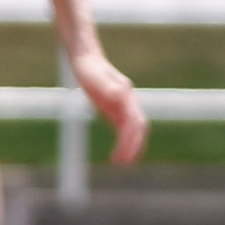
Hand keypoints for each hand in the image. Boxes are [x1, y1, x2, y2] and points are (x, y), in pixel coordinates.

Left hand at [76, 48, 148, 167]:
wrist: (86, 60)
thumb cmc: (89, 69)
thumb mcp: (95, 77)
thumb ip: (108, 87)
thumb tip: (121, 94)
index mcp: (125, 94)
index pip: (133, 121)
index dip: (129, 139)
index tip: (122, 154)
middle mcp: (128, 101)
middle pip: (138, 127)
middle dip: (134, 146)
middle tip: (124, 164)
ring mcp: (123, 106)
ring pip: (133, 130)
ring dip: (130, 147)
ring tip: (120, 163)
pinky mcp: (115, 110)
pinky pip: (123, 129)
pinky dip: (122, 143)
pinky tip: (115, 154)